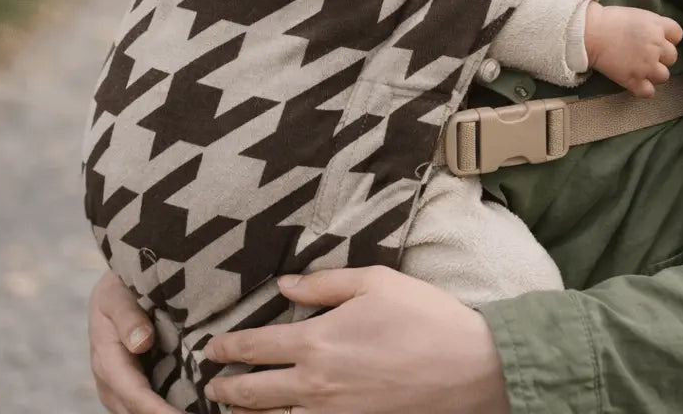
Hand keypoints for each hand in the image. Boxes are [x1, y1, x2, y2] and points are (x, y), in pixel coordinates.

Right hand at [88, 269, 179, 413]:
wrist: (114, 287)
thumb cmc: (118, 287)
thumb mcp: (117, 295)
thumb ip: (128, 318)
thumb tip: (141, 344)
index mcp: (106, 359)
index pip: (135, 394)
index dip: (159, 411)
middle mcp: (109, 381)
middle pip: (137, 412)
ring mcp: (119, 386)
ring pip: (139, 412)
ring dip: (164, 413)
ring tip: (200, 412)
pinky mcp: (131, 384)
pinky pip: (145, 404)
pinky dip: (164, 409)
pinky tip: (190, 407)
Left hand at [203, 266, 510, 413]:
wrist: (469, 368)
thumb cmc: (423, 317)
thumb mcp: (375, 282)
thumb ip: (324, 284)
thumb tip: (284, 286)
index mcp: (317, 342)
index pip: (255, 347)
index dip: (228, 347)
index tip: (212, 348)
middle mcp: (315, 386)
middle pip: (253, 393)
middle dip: (227, 388)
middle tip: (213, 384)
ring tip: (232, 410)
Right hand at [585, 3, 682, 97]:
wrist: (588, 33)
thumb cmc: (608, 19)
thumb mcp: (636, 14)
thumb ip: (651, 24)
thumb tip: (656, 34)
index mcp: (657, 26)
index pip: (677, 34)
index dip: (669, 37)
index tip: (658, 39)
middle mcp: (656, 47)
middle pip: (672, 56)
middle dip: (661, 56)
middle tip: (645, 54)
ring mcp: (647, 66)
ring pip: (664, 76)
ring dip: (654, 73)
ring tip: (641, 69)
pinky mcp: (634, 80)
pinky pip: (649, 92)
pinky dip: (643, 89)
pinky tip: (636, 83)